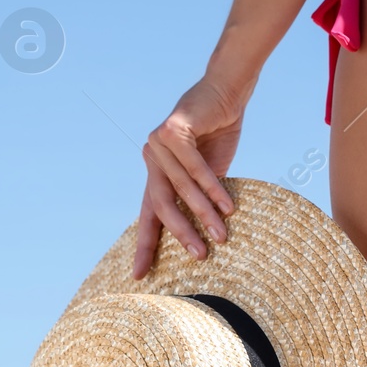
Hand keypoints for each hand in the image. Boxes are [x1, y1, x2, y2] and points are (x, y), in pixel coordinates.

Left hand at [132, 76, 243, 278]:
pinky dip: (212, 188)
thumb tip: (207, 234)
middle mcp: (152, 157)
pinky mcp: (173, 131)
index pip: (148, 213)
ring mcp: (158, 143)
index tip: (139, 273)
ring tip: (221, 236)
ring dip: (203, 214)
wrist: (226, 92)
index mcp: (157, 170)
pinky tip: (227, 206)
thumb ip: (199, 196)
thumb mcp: (208, 172)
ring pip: (180, 188)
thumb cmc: (218, 133)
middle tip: (198, 257)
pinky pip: (194, 167)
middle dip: (178, 234)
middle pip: (160, 204)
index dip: (144, 244)